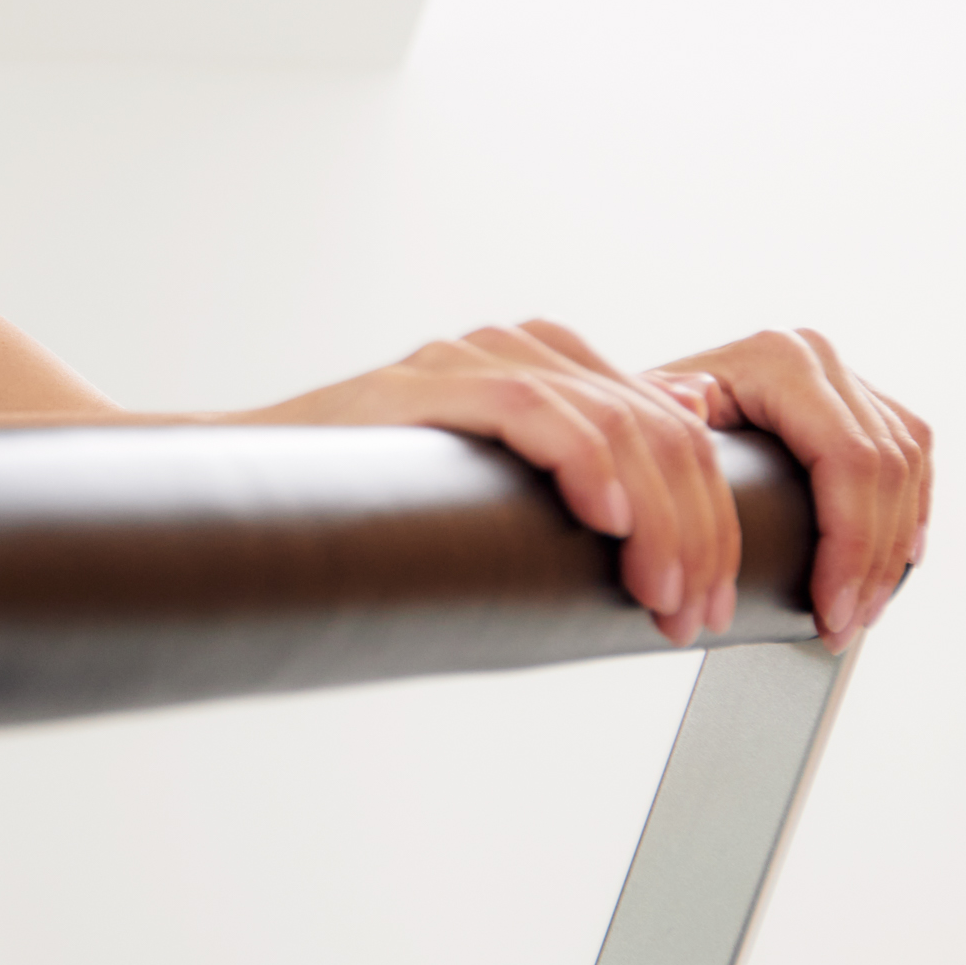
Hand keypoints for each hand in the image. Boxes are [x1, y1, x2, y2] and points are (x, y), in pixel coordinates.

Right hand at [266, 322, 743, 644]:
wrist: (251, 491)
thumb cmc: (376, 505)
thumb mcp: (500, 488)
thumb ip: (583, 457)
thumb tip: (682, 437)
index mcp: (552, 365)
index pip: (675, 428)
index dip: (713, 518)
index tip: (713, 602)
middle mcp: (518, 348)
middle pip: (657, 426)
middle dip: (697, 531)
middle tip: (694, 616)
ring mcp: (468, 358)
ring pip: (611, 421)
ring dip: (655, 522)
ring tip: (657, 596)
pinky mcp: (422, 383)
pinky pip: (528, 407)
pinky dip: (584, 462)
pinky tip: (608, 519)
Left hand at [654, 328, 930, 644]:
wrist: (642, 402)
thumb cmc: (638, 422)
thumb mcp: (640, 420)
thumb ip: (661, 411)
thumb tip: (692, 399)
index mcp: (780, 360)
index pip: (847, 459)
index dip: (851, 544)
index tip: (830, 609)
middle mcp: (821, 357)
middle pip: (885, 470)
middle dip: (871, 562)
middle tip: (843, 627)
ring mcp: (845, 375)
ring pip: (907, 467)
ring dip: (893, 550)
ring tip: (862, 611)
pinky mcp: (862, 399)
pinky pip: (912, 455)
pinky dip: (909, 512)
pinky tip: (901, 557)